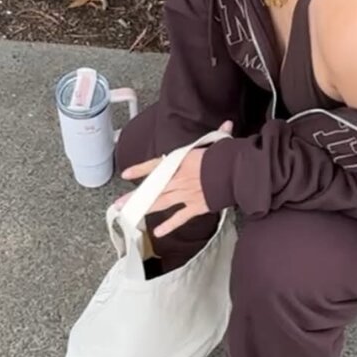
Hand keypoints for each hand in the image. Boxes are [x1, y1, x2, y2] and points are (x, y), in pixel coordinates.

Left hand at [117, 121, 232, 237]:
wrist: (236, 173)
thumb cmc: (227, 158)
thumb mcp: (218, 144)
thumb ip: (218, 135)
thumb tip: (226, 125)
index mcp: (182, 161)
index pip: (156, 164)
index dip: (140, 169)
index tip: (126, 173)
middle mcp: (180, 179)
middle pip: (153, 188)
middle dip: (135, 197)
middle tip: (120, 203)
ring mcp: (186, 194)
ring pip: (161, 202)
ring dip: (145, 209)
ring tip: (130, 215)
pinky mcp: (196, 206)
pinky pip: (180, 217)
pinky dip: (169, 225)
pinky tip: (158, 231)